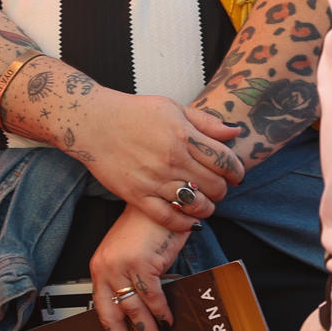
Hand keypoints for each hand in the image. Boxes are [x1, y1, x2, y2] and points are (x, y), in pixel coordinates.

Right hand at [71, 91, 244, 232]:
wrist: (94, 123)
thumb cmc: (133, 113)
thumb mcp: (173, 108)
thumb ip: (206, 122)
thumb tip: (235, 131)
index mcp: (184, 135)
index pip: (225, 161)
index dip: (236, 171)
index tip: (235, 175)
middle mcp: (173, 159)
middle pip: (215, 186)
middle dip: (223, 190)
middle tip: (219, 189)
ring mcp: (155, 179)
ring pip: (195, 205)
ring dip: (207, 208)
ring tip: (205, 204)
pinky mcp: (137, 195)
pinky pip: (168, 217)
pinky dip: (184, 223)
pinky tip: (188, 220)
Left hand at [90, 205, 190, 330]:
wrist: (160, 199)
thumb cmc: (148, 226)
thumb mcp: (131, 255)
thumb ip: (131, 282)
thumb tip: (142, 315)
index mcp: (100, 268)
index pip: (101, 311)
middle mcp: (107, 268)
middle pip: (113, 317)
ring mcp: (122, 266)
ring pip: (135, 311)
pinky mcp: (141, 263)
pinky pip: (153, 296)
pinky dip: (162, 312)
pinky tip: (169, 320)